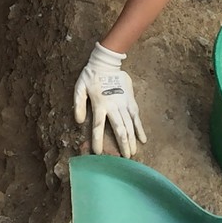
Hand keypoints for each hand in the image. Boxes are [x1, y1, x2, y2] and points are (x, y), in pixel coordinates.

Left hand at [73, 42, 146, 157]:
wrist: (106, 63)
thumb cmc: (91, 76)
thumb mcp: (79, 88)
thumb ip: (78, 104)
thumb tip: (79, 121)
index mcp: (99, 104)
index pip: (98, 126)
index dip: (97, 140)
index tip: (98, 153)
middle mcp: (113, 106)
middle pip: (119, 129)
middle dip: (122, 145)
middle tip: (125, 159)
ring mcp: (123, 103)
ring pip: (129, 125)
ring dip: (131, 140)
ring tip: (133, 153)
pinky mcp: (130, 100)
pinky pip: (136, 117)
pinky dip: (140, 128)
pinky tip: (143, 139)